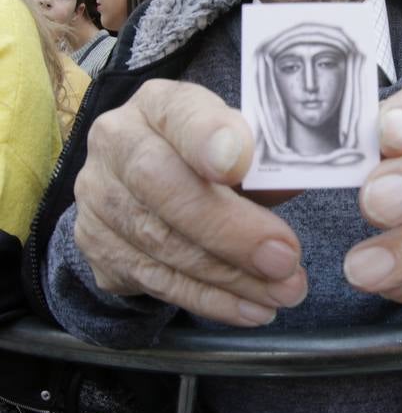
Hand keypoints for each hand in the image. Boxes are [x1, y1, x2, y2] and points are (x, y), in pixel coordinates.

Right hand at [74, 80, 306, 325]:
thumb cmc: (203, 159)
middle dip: (229, 229)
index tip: (240, 163)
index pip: (179, 112)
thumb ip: (262, 159)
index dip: (208, 137)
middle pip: (161, 185)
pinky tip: (251, 308)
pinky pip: (155, 280)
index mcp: (158, 104)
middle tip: (283, 259)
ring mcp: (99, 197)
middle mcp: (116, 142)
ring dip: (229, 276)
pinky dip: (210, 299)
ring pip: (160, 243)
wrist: (141, 189)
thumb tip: (294, 180)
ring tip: (283, 291)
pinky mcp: (97, 247)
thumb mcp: (236, 144)